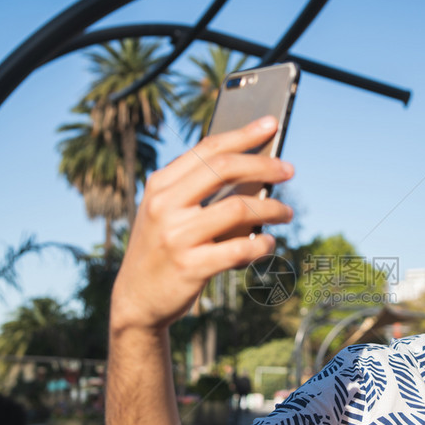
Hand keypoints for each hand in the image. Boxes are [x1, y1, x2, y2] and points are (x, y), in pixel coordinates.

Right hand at [111, 116, 294, 331]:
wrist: (135, 300)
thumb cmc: (161, 251)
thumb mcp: (164, 213)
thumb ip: (195, 190)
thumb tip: (253, 171)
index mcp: (160, 185)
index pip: (208, 149)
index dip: (243, 134)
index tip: (271, 124)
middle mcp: (165, 206)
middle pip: (224, 170)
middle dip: (264, 165)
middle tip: (289, 170)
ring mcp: (176, 236)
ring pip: (239, 209)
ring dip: (271, 208)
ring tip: (286, 212)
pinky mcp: (190, 266)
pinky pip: (240, 249)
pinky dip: (262, 245)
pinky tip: (268, 244)